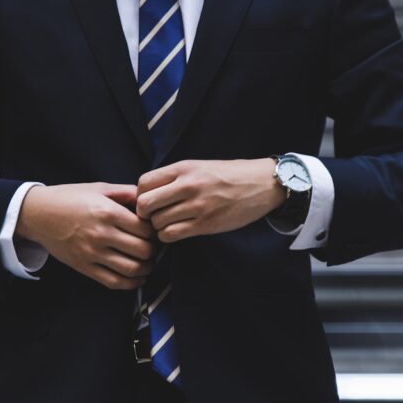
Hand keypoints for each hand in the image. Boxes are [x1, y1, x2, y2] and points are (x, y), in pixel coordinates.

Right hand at [15, 183, 156, 289]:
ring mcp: (92, 253)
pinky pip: (114, 282)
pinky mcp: (84, 267)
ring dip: (146, 268)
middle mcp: (101, 234)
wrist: (38, 214)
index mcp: (107, 212)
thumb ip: (126, 192)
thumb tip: (149, 199)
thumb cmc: (69, 198)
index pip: (145, 229)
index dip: (155, 231)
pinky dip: (131, 283)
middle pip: (143, 250)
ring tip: (148, 262)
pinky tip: (137, 277)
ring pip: (132, 269)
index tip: (153, 231)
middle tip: (153, 246)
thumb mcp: (99, 188)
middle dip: (153, 250)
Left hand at [136, 159, 286, 242]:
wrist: (261, 184)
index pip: (143, 183)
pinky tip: (177, 231)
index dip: (140, 195)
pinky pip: (172, 234)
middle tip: (154, 216)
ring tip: (168, 224)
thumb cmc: (229, 175)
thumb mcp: (199, 166)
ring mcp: (197, 206)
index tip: (149, 201)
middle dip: (145, 214)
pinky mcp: (206, 224)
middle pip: (145, 204)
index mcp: (184, 168)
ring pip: (157, 222)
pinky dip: (168, 236)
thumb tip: (147, 192)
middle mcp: (188, 185)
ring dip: (158, 227)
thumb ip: (175, 177)